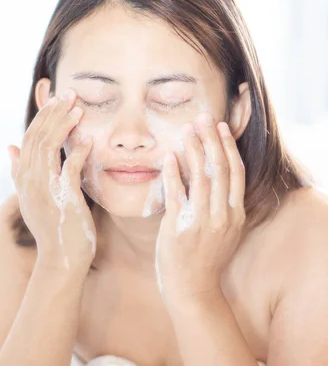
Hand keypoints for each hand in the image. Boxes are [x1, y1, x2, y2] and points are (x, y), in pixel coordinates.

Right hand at [8, 89, 96, 270]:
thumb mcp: (31, 198)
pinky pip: (69, 167)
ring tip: (78, 108)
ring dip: (64, 125)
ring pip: (49, 146)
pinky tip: (88, 139)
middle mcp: (30, 181)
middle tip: (70, 94)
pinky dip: (78, 151)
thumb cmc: (52, 227)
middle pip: (37, 137)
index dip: (42, 117)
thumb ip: (20, 172)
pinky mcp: (63, 197)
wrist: (61, 259)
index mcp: (23, 178)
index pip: (29, 139)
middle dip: (53, 113)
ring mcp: (44, 189)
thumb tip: (10, 147)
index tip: (56, 100)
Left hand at [155, 112, 245, 303]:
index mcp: (234, 215)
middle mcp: (222, 215)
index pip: (235, 173)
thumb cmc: (203, 258)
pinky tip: (170, 157)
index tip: (220, 127)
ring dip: (193, 150)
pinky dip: (174, 173)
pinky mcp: (180, 226)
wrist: (192, 288)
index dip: (227, 147)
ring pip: (201, 177)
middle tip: (203, 117)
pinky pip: (177, 194)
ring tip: (186, 130)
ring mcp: (201, 221)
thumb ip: (219, 206)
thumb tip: (207, 176)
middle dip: (211, 140)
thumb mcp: (220, 230)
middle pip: (220, 169)